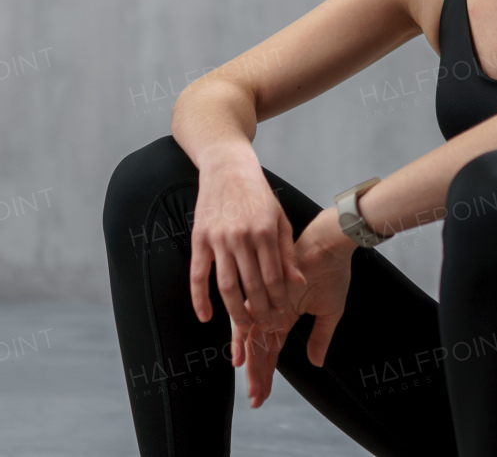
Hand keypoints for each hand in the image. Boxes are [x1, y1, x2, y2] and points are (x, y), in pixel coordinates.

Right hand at [188, 147, 304, 363]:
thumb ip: (288, 252)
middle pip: (250, 286)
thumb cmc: (259, 194)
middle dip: (260, 311)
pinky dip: (200, 298)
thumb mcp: (280, 219)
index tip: (282, 317)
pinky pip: (197, 275)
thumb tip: (298, 282)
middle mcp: (241, 237)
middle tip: (266, 328)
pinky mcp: (199, 239)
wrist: (227, 168)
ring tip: (243, 327)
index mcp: (265, 232)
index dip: (277, 300)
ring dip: (233, 311)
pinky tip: (206, 317)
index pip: (273, 277)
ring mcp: (218, 239)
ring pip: (225, 286)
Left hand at [239, 207, 356, 407]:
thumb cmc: (333, 272)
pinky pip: (249, 319)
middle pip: (259, 348)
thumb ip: (321, 338)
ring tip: (251, 388)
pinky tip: (242, 359)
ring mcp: (266, 302)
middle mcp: (272, 311)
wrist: (329, 245)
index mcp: (285, 315)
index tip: (262, 395)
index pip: (273, 350)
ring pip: (253, 339)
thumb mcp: (331, 311)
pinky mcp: (263, 292)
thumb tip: (315, 363)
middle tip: (255, 399)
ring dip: (252, 364)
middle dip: (257, 375)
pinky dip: (244, 339)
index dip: (267, 373)